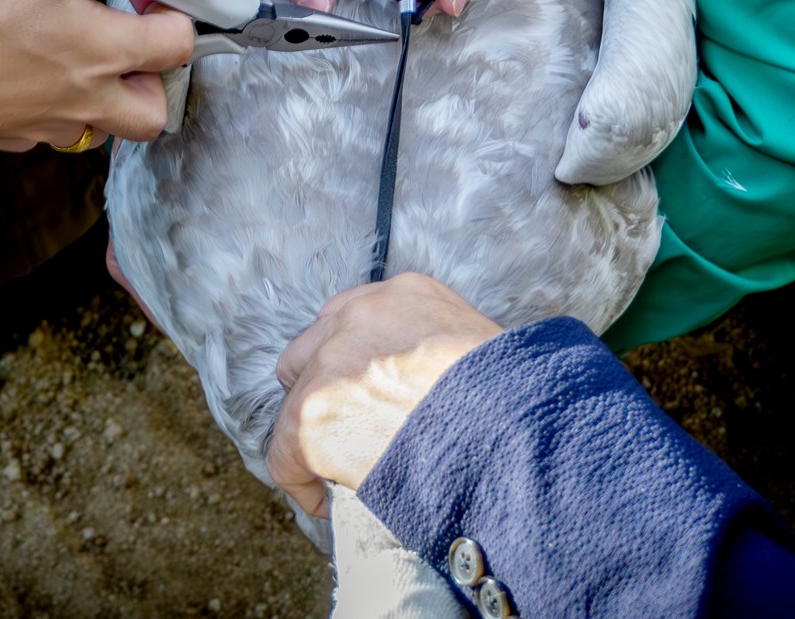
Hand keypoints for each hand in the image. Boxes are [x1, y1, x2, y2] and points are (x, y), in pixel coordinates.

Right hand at [0, 0, 193, 147]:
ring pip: (101, 128)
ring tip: (75, 58)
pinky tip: (25, 76)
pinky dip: (50, 108)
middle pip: (152, 113)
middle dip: (152, 78)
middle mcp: (87, 100)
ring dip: (103, 98)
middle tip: (122, 40)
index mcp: (107, 53)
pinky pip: (48, 130)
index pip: (179, 44)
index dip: (174, 12)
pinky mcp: (10, 135)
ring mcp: (47, 125)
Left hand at [267, 273, 500, 516]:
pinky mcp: (313, 413)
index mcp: (404, 293)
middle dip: (322, 388)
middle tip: (347, 430)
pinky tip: (324, 501)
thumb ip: (435, 351)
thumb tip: (420, 394)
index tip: (360, 394)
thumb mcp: (478, 347)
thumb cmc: (512, 404)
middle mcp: (359, 317)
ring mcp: (331, 362)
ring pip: (295, 399)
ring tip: (338, 470)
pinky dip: (299, 481)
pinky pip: (283, 453)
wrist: (510, 431)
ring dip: (314, 433)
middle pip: (310, 349)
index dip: (351, 362)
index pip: (352, 315)